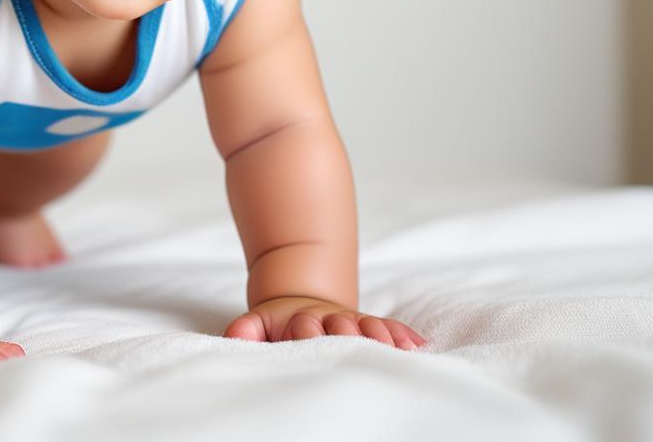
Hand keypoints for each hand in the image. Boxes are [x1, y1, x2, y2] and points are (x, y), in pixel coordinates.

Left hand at [223, 296, 427, 350]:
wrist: (300, 301)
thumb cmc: (278, 326)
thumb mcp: (258, 323)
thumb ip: (246, 330)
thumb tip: (235, 336)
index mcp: (301, 320)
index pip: (305, 327)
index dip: (308, 333)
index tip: (311, 340)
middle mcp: (330, 320)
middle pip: (342, 326)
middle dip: (349, 335)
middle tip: (359, 346)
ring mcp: (353, 322)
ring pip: (369, 327)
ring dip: (380, 338)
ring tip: (395, 350)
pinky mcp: (371, 326)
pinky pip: (390, 328)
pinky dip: (402, 336)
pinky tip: (417, 347)